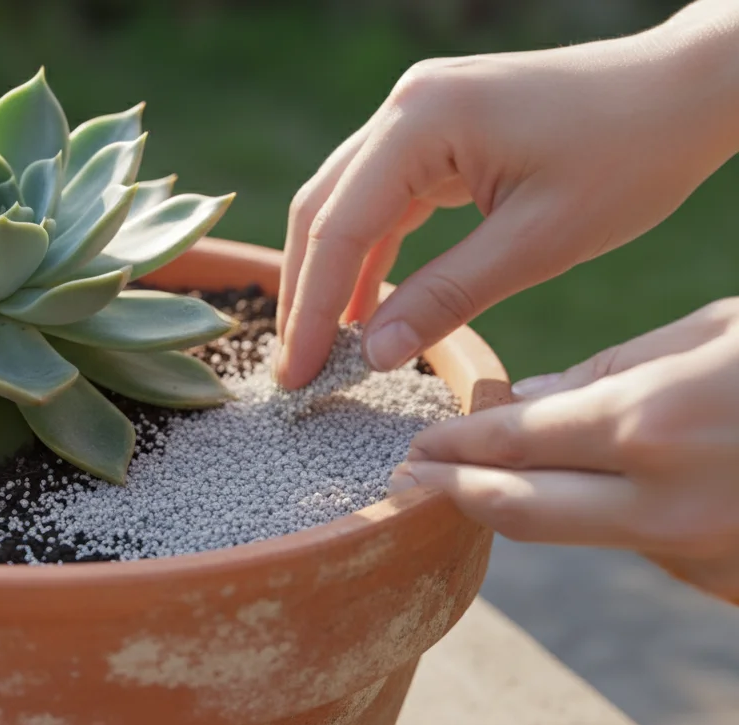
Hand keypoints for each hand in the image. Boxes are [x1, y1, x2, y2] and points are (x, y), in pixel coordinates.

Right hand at [275, 3, 738, 388]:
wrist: (690, 89)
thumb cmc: (629, 157)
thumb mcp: (537, 243)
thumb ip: (445, 297)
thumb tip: (371, 353)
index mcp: (422, 121)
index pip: (339, 227)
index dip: (311, 309)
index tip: (296, 375)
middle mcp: (405, 105)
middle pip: (323, 209)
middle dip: (305, 294)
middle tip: (295, 370)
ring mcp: (419, 111)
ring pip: (345, 202)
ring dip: (331, 274)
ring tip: (322, 346)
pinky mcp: (439, 126)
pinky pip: (384, 195)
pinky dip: (370, 251)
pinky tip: (366, 305)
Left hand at [389, 298, 738, 602]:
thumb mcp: (716, 332)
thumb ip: (609, 368)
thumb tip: (522, 398)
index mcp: (649, 422)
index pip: (512, 443)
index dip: (451, 445)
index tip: (414, 443)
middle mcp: (662, 501)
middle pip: (520, 510)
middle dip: (452, 492)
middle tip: (405, 479)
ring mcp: (694, 549)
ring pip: (573, 533)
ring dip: (517, 507)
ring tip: (468, 481)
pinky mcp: (724, 576)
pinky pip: (636, 543)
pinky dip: (598, 515)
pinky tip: (587, 487)